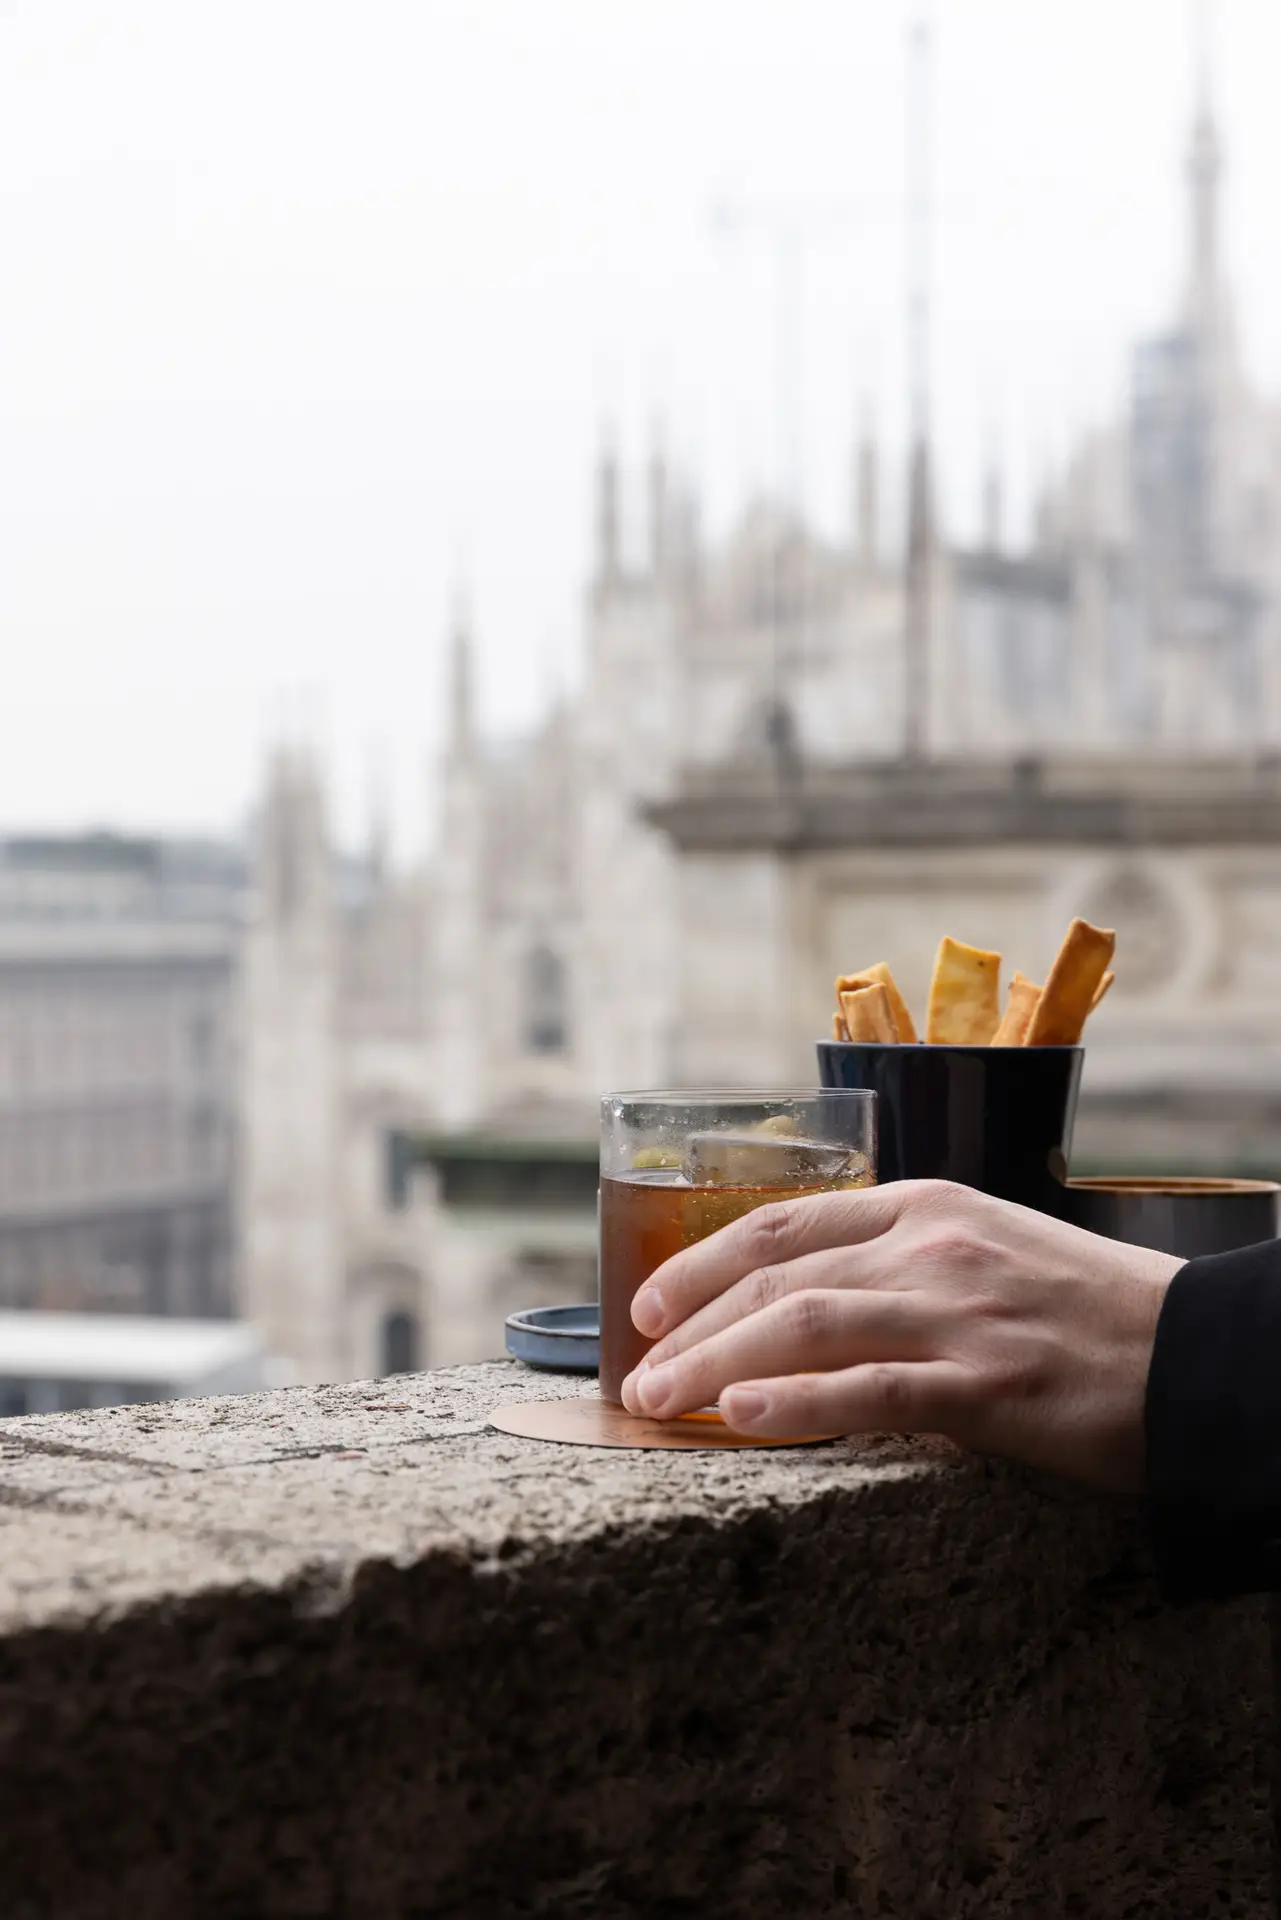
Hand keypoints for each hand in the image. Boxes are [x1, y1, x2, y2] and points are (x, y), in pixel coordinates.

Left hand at [619, 1180, 1180, 1490]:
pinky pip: (872, 1390)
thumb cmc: (1090, 1312)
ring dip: (715, 1363)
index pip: (786, 1221)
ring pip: (806, 1325)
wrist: (1201, 1355)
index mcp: (928, 1206)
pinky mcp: (989, 1384)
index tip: (651, 1303)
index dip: (704, 1261)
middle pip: (778, 1274)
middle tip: (637, 1372)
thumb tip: (808, 1300)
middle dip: (690, 1321)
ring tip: (660, 1401)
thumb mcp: (988, 1251)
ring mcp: (958, 1311)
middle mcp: (932, 1247)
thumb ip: (903, 1262)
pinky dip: (797, 1403)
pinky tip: (741, 1418)